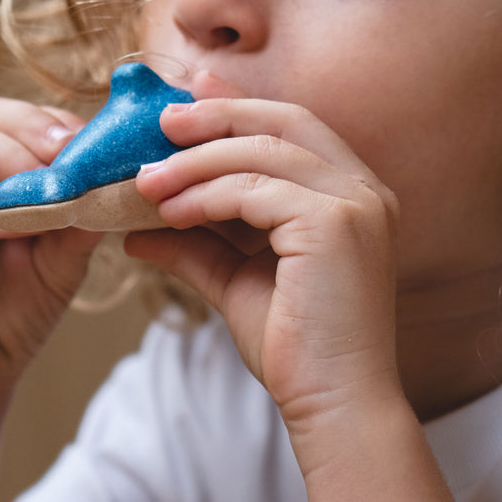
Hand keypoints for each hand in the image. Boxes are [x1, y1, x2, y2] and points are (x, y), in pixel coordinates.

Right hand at [0, 98, 101, 421]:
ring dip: (12, 159)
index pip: (24, 119)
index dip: (61, 124)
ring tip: (53, 183)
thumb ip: (83, 214)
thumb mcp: (65, 254)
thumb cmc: (18, 306)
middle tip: (73, 150)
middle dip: (35, 127)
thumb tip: (114, 179)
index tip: (100, 142)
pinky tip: (23, 223)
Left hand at [127, 92, 402, 431]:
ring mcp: (357, 202)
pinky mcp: (337, 223)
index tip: (190, 95)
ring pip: (263, 153)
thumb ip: (197, 244)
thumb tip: (137, 231)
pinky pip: (256, 190)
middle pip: (283, 121)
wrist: (333, 406)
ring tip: (146, 182)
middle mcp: (364, 187)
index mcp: (352, 191)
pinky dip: (206, 195)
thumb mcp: (237, 280)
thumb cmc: (295, 347)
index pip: (292, 126)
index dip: (239, 104)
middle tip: (162, 122)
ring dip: (197, 162)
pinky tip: (170, 213)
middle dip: (217, 115)